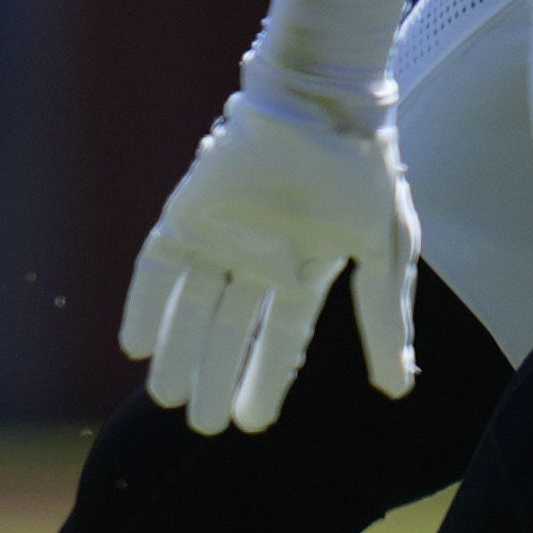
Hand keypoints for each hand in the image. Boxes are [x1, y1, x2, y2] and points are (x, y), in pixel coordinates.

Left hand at [120, 88, 419, 433]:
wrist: (321, 107)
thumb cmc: (362, 175)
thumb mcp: (383, 254)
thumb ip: (383, 321)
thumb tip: (398, 389)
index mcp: (305, 267)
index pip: (280, 336)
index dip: (265, 380)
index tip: (252, 424)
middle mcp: (258, 257)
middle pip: (229, 331)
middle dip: (216, 377)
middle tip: (204, 425)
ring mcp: (220, 236)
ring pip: (190, 307)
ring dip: (178, 352)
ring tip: (169, 398)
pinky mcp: (187, 213)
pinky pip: (157, 268)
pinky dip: (145, 305)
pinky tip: (135, 346)